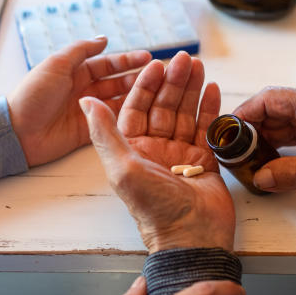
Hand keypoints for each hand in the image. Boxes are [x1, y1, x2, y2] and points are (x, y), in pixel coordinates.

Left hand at [8, 37, 150, 167]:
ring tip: (158, 92)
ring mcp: (87, 110)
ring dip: (136, 95)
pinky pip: (111, 121)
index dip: (127, 60)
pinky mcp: (88, 130)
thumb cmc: (33, 94)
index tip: (148, 58)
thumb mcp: (56, 64)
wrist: (17, 131)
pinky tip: (143, 112)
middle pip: (116, 82)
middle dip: (137, 78)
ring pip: (117, 100)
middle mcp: (83, 89)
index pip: (106, 63)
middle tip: (159, 76)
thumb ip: (81, 50)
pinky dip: (126, 116)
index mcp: (74, 71)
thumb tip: (104, 38)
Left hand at [80, 52, 232, 251]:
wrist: (192, 236)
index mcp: (132, 150)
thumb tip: (84, 101)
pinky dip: (208, 108)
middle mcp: (155, 150)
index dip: (145, 85)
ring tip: (198, 66)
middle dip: (172, 82)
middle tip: (183, 59)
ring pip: (184, 113)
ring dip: (190, 89)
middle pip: (163, 107)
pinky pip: (204, 128)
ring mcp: (180, 154)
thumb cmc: (155, 208)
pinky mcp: (203, 160)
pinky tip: (211, 87)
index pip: (137, 109)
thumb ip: (104, 133)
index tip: (155, 64)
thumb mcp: (122, 168)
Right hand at [232, 86, 295, 192]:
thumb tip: (262, 179)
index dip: (244, 113)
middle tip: (231, 150)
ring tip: (244, 158)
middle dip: (249, 129)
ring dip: (262, 139)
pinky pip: (293, 134)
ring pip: (280, 123)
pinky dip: (277, 145)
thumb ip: (294, 173)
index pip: (269, 99)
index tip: (227, 130)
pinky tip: (266, 160)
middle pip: (271, 110)